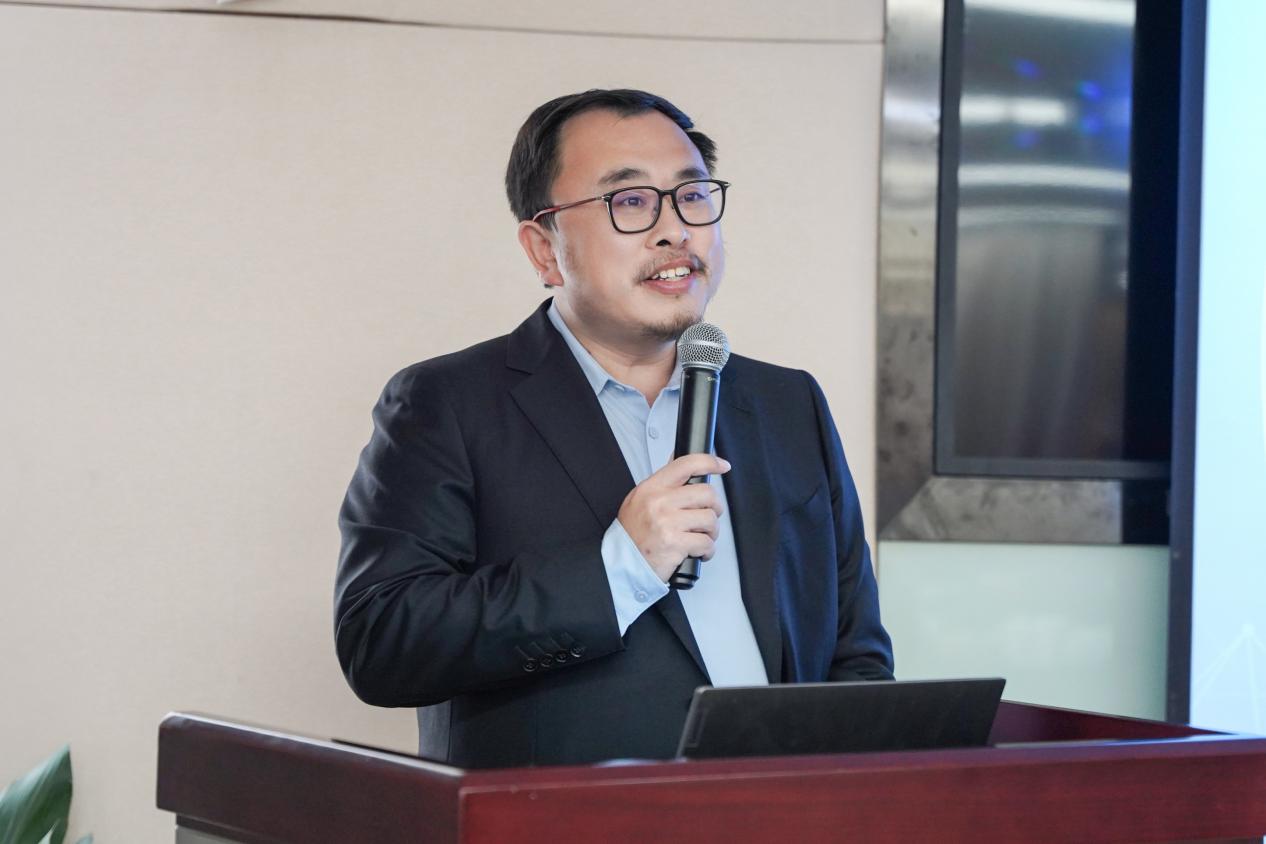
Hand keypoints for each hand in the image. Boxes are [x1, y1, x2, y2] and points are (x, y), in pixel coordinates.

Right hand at [617, 454, 731, 581]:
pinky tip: (698, 551)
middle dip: (715, 507)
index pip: (686, 464)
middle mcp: (660, 502)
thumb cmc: (632, 533)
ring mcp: (668, 523)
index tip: (722, 466)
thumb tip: (681, 462)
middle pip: (706, 493)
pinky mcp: (676, 544)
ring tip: (701, 536)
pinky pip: (706, 543)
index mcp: (652, 488)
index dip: (709, 462)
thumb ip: (663, 482)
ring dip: (711, 531)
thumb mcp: (640, 498)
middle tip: (708, 515)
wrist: (621, 562)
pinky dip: (707, 550)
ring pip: (710, 519)